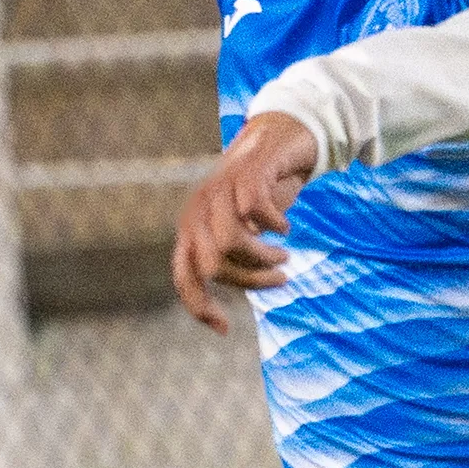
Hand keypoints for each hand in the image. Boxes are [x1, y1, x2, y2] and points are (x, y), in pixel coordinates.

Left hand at [171, 111, 318, 331]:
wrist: (278, 138)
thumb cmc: (260, 192)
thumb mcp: (240, 229)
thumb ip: (230, 256)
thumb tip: (238, 290)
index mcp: (192, 228)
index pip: (184, 277)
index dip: (199, 307)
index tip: (225, 329)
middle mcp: (199, 209)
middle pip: (214, 266)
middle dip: (250, 281)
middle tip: (280, 277)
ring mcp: (221, 189)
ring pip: (232, 242)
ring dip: (264, 258)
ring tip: (285, 257)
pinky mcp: (247, 173)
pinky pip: (256, 211)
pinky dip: (275, 226)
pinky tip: (285, 227)